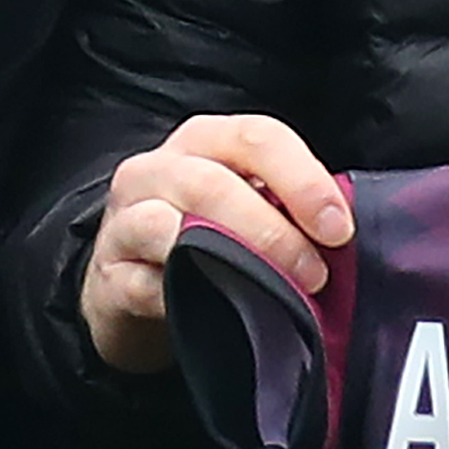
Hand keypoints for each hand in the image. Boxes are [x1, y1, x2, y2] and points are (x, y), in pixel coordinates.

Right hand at [81, 114, 353, 374]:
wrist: (131, 287)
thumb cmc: (206, 238)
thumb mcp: (248, 208)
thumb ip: (287, 207)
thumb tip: (342, 234)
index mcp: (206, 139)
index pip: (258, 137)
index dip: (305, 181)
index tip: (339, 229)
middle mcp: (157, 169)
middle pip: (214, 183)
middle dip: (274, 231)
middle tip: (315, 274)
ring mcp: (124, 221)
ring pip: (168, 226)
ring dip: (231, 262)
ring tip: (275, 295)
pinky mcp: (107, 276)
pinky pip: (143, 285)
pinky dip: (182, 298)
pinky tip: (215, 311)